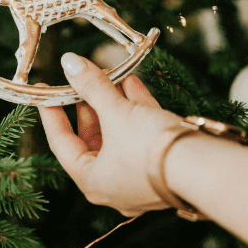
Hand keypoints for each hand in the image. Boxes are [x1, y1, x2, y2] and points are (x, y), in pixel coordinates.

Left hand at [38, 53, 188, 216]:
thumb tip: (70, 62)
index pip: (61, 143)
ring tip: (109, 74)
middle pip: (92, 138)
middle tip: (82, 78)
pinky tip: (133, 84)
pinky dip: (135, 110)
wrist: (202, 167)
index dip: (52, 113)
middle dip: (89, 104)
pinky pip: (141, 136)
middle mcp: (113, 185)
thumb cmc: (149, 147)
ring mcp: (139, 178)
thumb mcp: (116, 111)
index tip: (45, 90)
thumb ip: (91, 85)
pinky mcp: (162, 166)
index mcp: (92, 181)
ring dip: (113, 103)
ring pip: (118, 135)